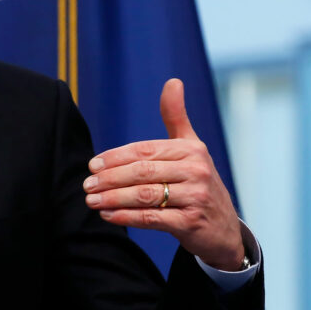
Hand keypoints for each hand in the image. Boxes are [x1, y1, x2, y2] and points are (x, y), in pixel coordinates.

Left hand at [82, 79, 244, 270]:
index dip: (115, 157)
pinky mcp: (191, 222)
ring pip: (144, 196)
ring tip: (91, 200)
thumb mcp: (191, 147)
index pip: (144, 150)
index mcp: (191, 150)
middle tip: (87, 184)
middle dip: (109, 178)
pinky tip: (107, 215)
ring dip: (113, 198)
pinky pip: (151, 218)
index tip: (92, 165)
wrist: (223, 228)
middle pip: (142, 172)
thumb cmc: (198, 182)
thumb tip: (173, 81)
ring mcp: (195, 197)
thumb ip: (176, 117)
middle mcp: (196, 171)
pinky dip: (126, 217)